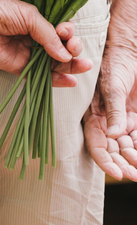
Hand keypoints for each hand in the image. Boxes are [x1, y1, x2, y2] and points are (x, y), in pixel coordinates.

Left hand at [0, 0, 91, 85]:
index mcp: (37, 23)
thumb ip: (48, 34)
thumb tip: (65, 54)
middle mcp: (33, 39)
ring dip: (70, 67)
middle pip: (60, 50)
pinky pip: (37, 76)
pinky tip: (69, 80)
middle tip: (75, 51)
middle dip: (73, 51)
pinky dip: (54, 80)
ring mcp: (25, 53)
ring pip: (52, 65)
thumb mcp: (29, 16)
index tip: (67, 33)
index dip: (69, 35)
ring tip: (82, 66)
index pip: (61, 32)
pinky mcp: (16, 66)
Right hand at [83, 42, 136, 180]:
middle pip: (112, 149)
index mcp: (94, 115)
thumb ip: (114, 111)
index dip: (104, 159)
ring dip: (133, 159)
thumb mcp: (113, 87)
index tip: (117, 172)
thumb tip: (113, 135)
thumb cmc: (115, 64)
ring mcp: (122, 121)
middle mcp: (106, 121)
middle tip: (134, 176)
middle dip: (122, 164)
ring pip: (127, 147)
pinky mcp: (135, 118)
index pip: (96, 143)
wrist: (130, 52)